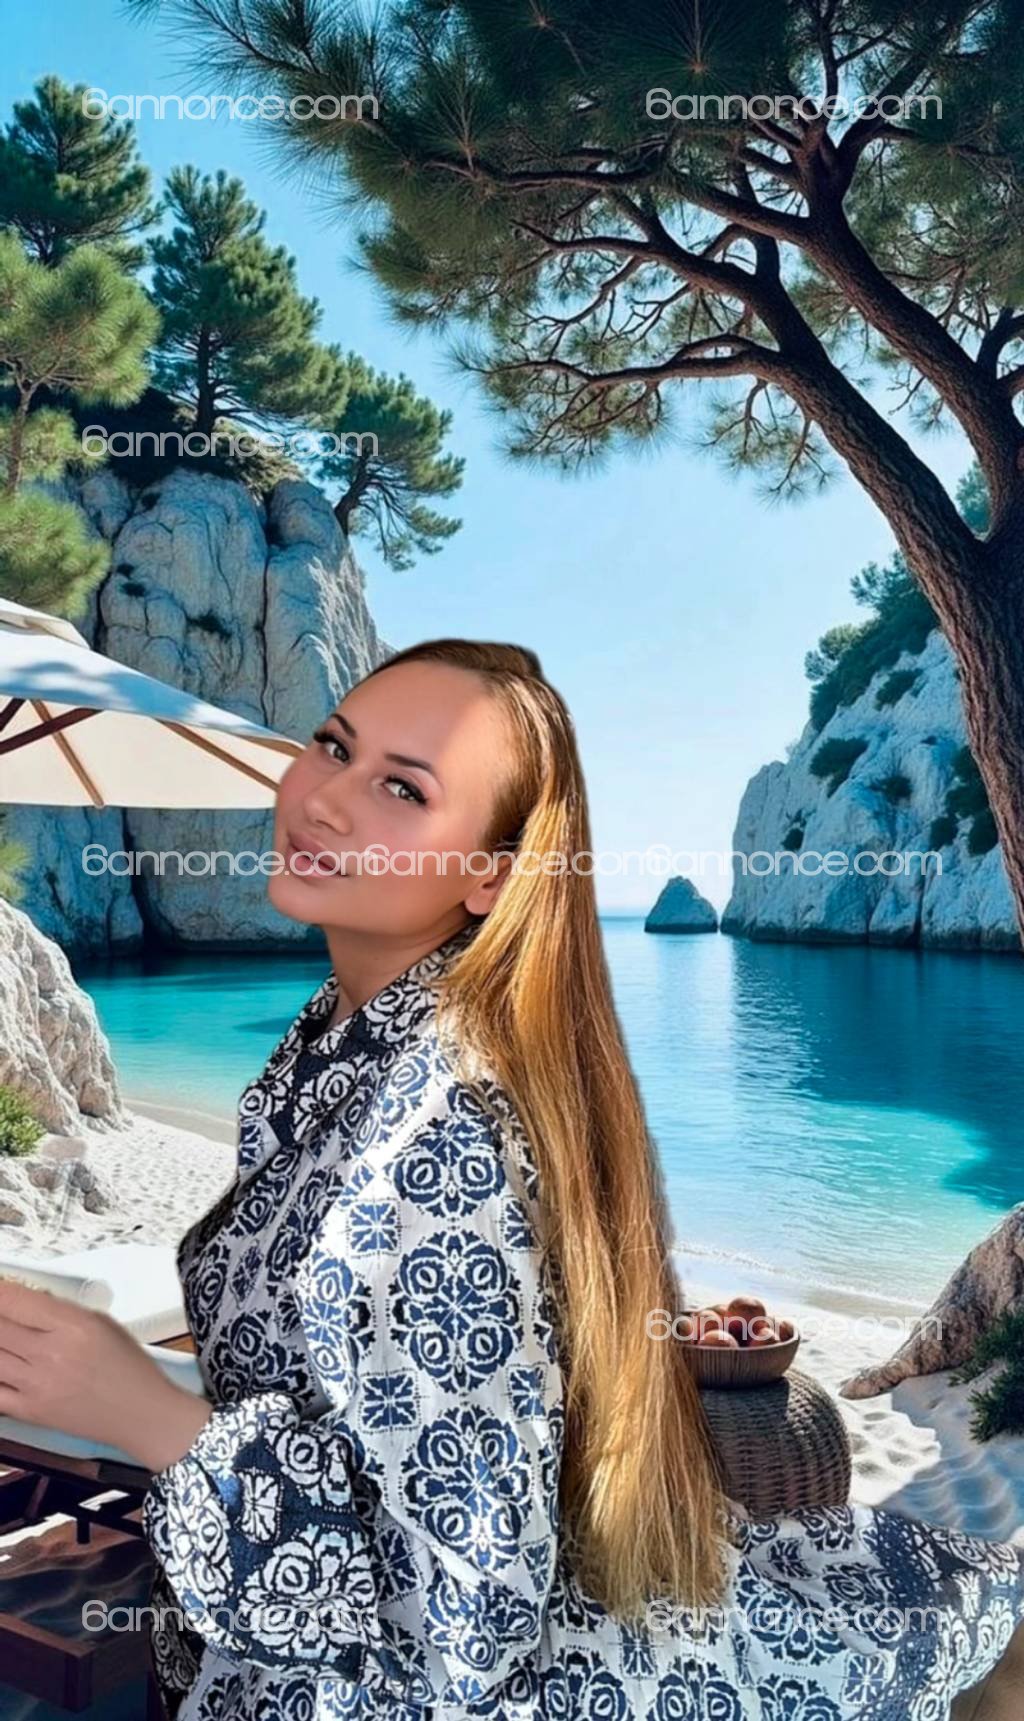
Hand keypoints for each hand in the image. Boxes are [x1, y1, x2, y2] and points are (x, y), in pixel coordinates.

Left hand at [0, 1276, 212, 1473]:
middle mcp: (51, 1354)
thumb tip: (29, 1299)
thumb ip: (62, 1310)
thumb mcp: (103, 1323)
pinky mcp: (30, 1412)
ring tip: (6, 1338)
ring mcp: (37, 1385)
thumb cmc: (129, 1367)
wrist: (140, 1414)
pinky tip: (4, 1364)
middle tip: (2, 1314)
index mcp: (73, 1326)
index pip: (15, 1301)